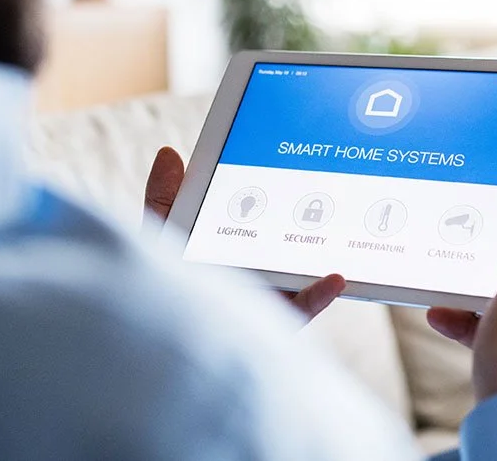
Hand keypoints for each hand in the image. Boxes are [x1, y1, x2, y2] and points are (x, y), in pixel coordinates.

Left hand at [144, 147, 345, 321]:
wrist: (157, 344)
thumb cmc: (159, 291)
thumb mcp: (159, 238)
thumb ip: (162, 199)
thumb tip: (169, 153)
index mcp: (229, 243)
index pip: (254, 210)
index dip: (270, 185)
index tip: (288, 157)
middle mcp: (253, 267)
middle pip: (285, 237)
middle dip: (308, 213)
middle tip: (329, 186)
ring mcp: (267, 294)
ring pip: (300, 270)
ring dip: (321, 251)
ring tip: (339, 229)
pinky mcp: (273, 322)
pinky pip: (302, 309)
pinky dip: (319, 295)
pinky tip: (334, 278)